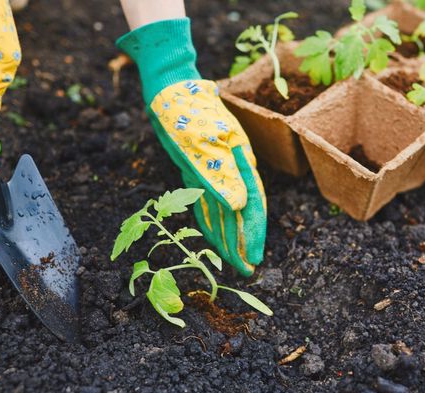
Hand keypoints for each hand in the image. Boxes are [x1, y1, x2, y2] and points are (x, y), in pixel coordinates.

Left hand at [117, 19, 266, 275]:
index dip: (254, 234)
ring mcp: (217, 171)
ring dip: (229, 236)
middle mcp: (232, 170)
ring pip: (225, 211)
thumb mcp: (203, 144)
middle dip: (243, 242)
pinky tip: (213, 237)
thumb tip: (239, 207)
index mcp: (240, 163)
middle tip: (246, 270)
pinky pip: (208, 203)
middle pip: (241, 213)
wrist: (170, 91)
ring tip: (233, 262)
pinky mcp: (200, 172)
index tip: (254, 259)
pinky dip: (212, 222)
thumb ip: (222, 176)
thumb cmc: (187, 113)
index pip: (252, 205)